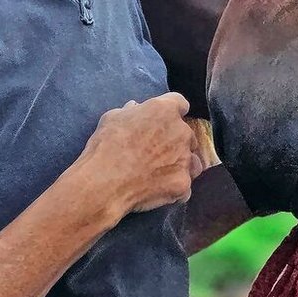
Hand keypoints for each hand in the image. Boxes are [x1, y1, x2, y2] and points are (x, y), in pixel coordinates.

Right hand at [77, 93, 203, 215]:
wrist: (105, 182)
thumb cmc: (106, 146)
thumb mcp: (113, 118)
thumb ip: (130, 111)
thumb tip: (136, 108)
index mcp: (165, 111)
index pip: (180, 104)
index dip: (171, 112)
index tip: (162, 121)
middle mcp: (181, 132)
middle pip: (187, 134)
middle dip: (175, 142)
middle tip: (156, 152)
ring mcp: (185, 159)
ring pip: (192, 161)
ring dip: (181, 165)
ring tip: (162, 174)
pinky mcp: (183, 183)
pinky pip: (185, 186)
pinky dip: (175, 189)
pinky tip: (159, 192)